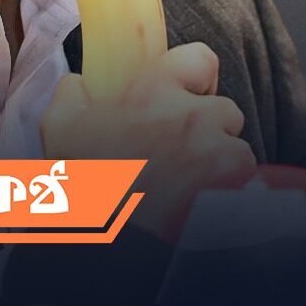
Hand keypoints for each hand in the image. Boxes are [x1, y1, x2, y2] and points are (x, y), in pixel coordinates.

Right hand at [40, 42, 255, 242]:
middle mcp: (194, 117)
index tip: (183, 95)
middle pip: (226, 111)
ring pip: (239, 152)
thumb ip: (71, 92)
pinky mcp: (235, 193)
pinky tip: (200, 208)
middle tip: (181, 152)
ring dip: (222, 165)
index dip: (194, 78)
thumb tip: (80, 82)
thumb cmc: (85, 182)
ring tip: (191, 187)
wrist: (109, 245)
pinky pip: (246, 188)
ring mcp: (220, 157)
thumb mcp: (59, 126)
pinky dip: (230, 197)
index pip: (201, 59)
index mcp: (155, 92)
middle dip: (210, 129)